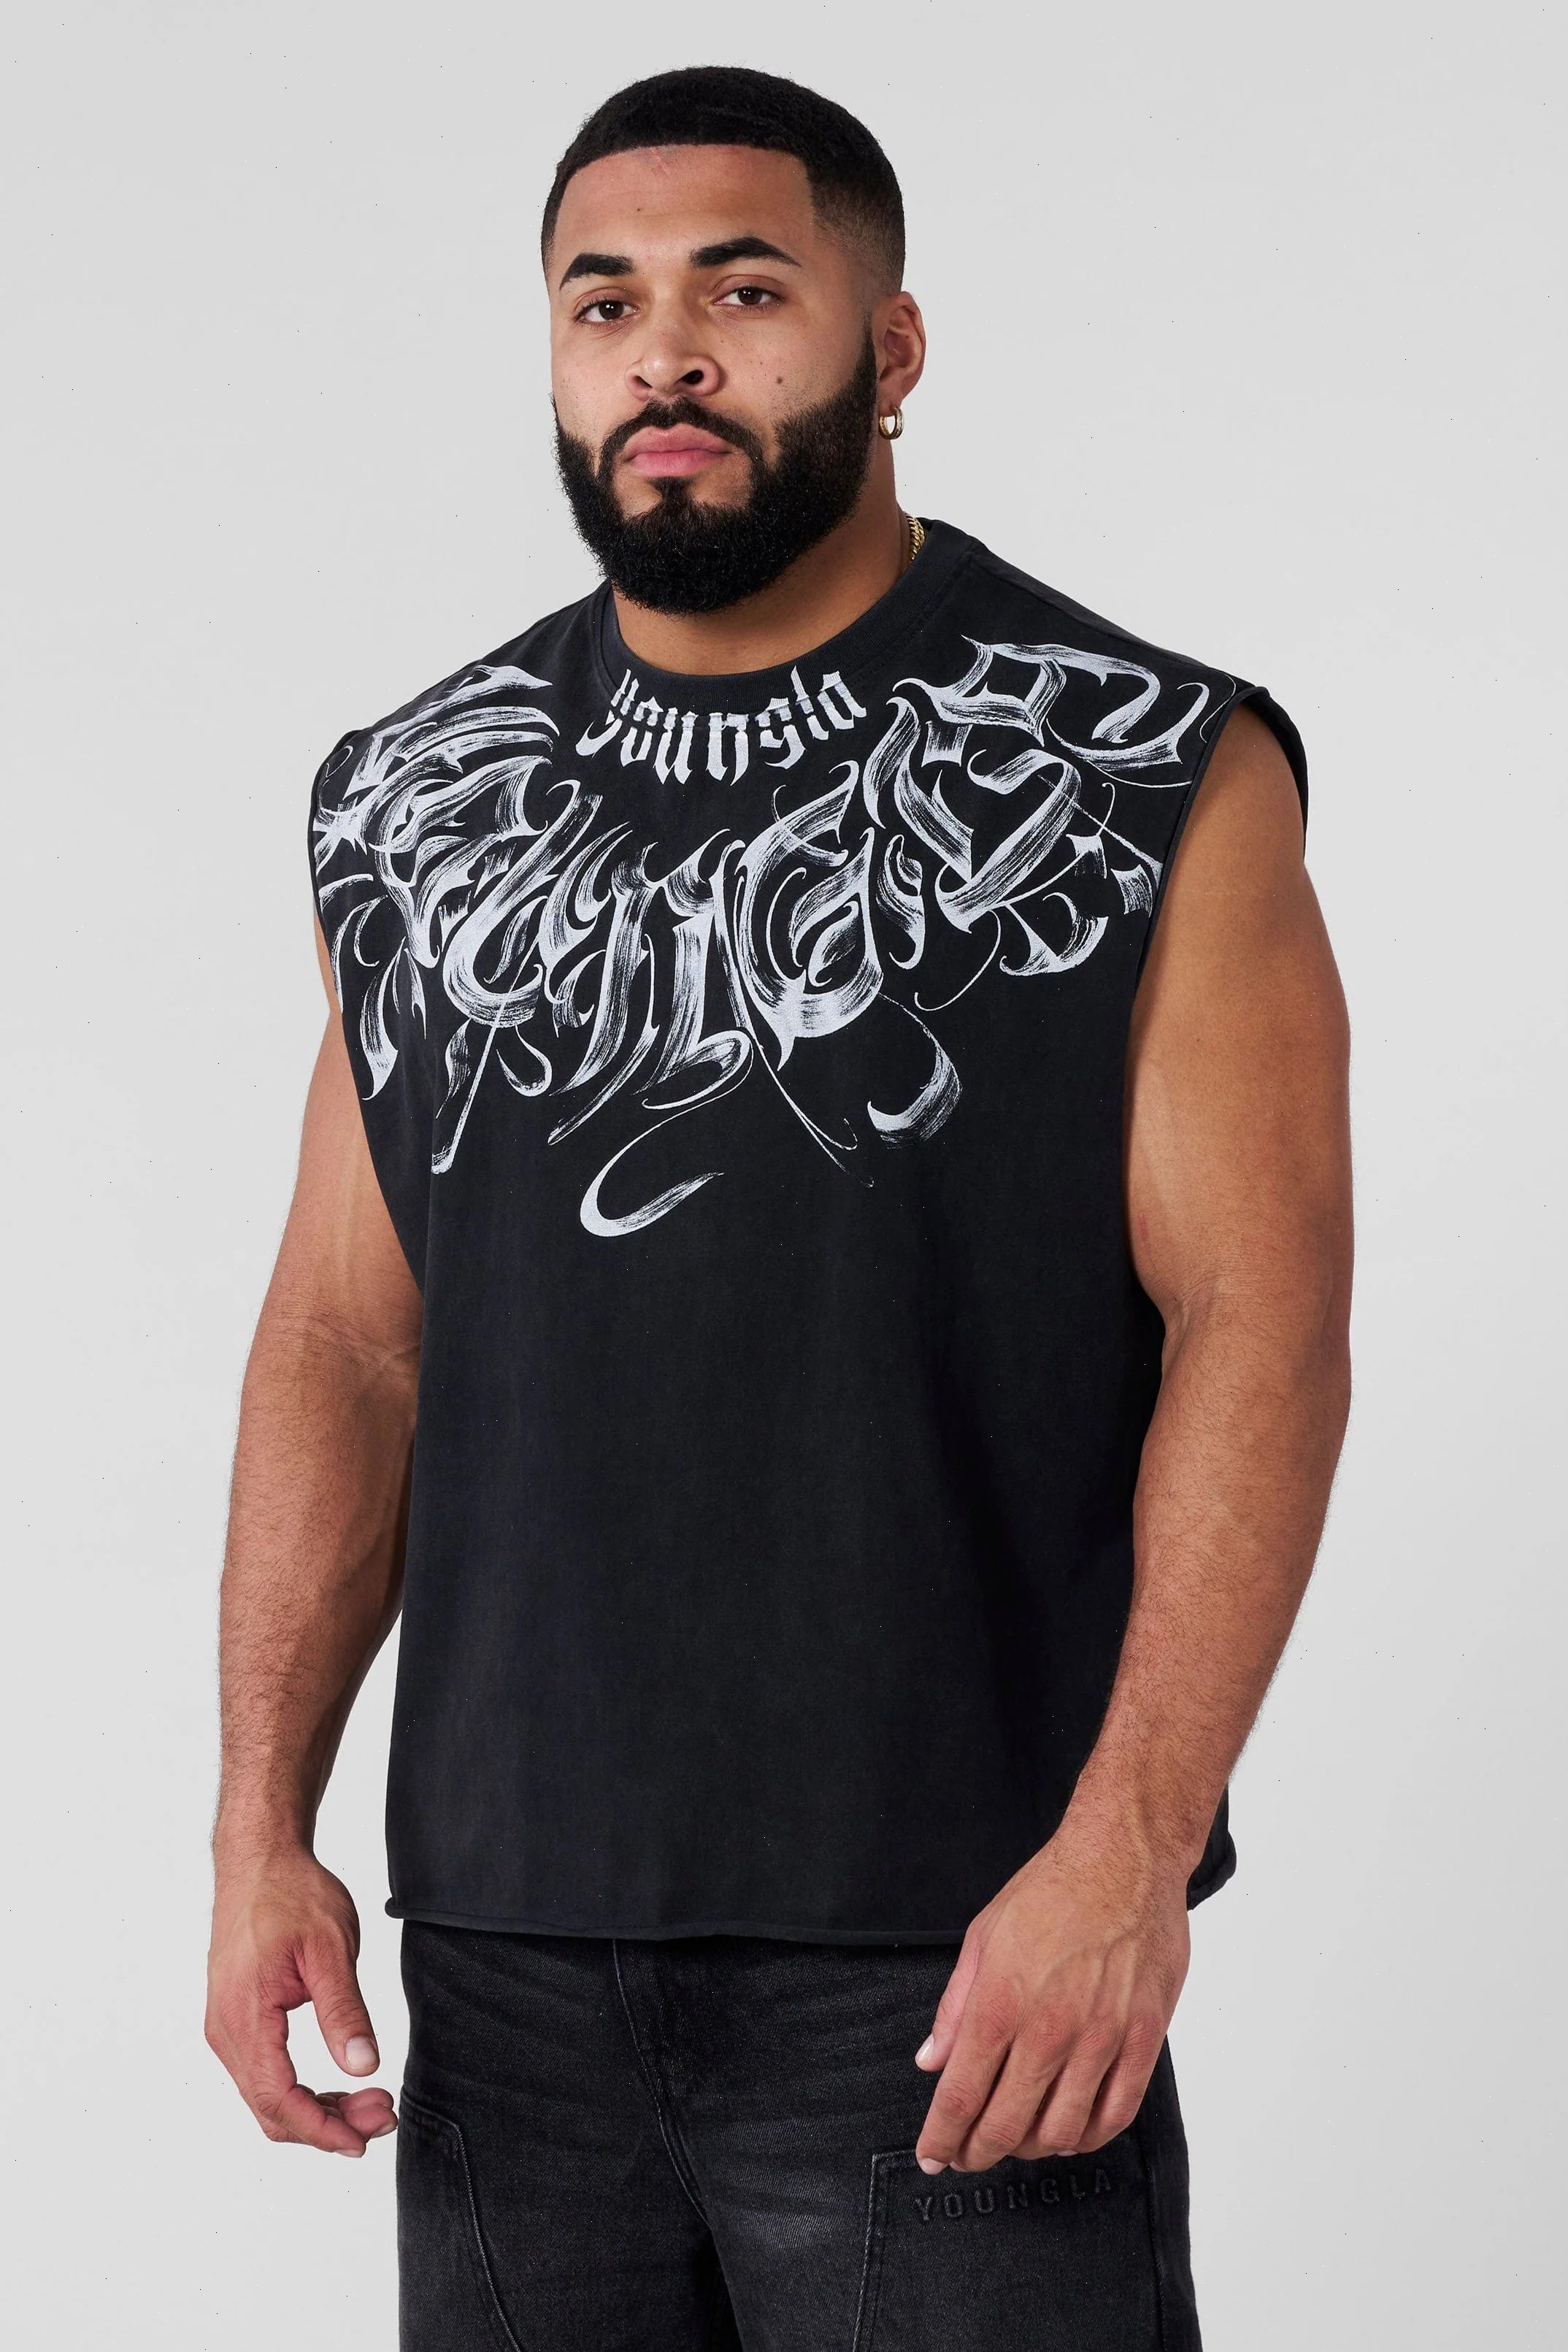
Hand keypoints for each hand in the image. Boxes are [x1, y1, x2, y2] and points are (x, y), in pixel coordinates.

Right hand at [205, 1847, 396, 2155]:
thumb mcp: (330, 1947)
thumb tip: (364, 2066)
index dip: (322, 2129)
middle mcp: (227, 2031)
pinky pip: (262, 2074)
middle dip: (327, 2125)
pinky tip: (336, 2086)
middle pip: (271, 2109)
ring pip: (265, 2097)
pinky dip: (299, 2091)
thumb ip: (344, 2010)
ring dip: (315, 2110)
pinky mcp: (235, 2019)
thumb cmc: (291, 1894)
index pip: (278, 2099)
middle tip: (382, 2115)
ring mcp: (227, 2027)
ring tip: (369, 2102)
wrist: (258, 1860)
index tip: (364, 2140)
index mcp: (246, 2015)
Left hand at [914, 1815, 1190, 2173]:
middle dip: (979, 2151)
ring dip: (1032, 2148)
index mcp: (1000, 2002)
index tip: (933, 2156)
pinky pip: (1116, 2114)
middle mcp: (1049, 2029)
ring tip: (1017, 2140)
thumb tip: (931, 2061)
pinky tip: (1071, 2133)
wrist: (1124, 1860)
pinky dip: (1088, 2137)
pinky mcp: (1142, 2038)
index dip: (943, 2137)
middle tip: (968, 2155)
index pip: (961, 2094)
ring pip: (1061, 2131)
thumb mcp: (983, 1936)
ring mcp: (1101, 2038)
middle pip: (1007, 2124)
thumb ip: (955, 2006)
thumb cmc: (1051, 1890)